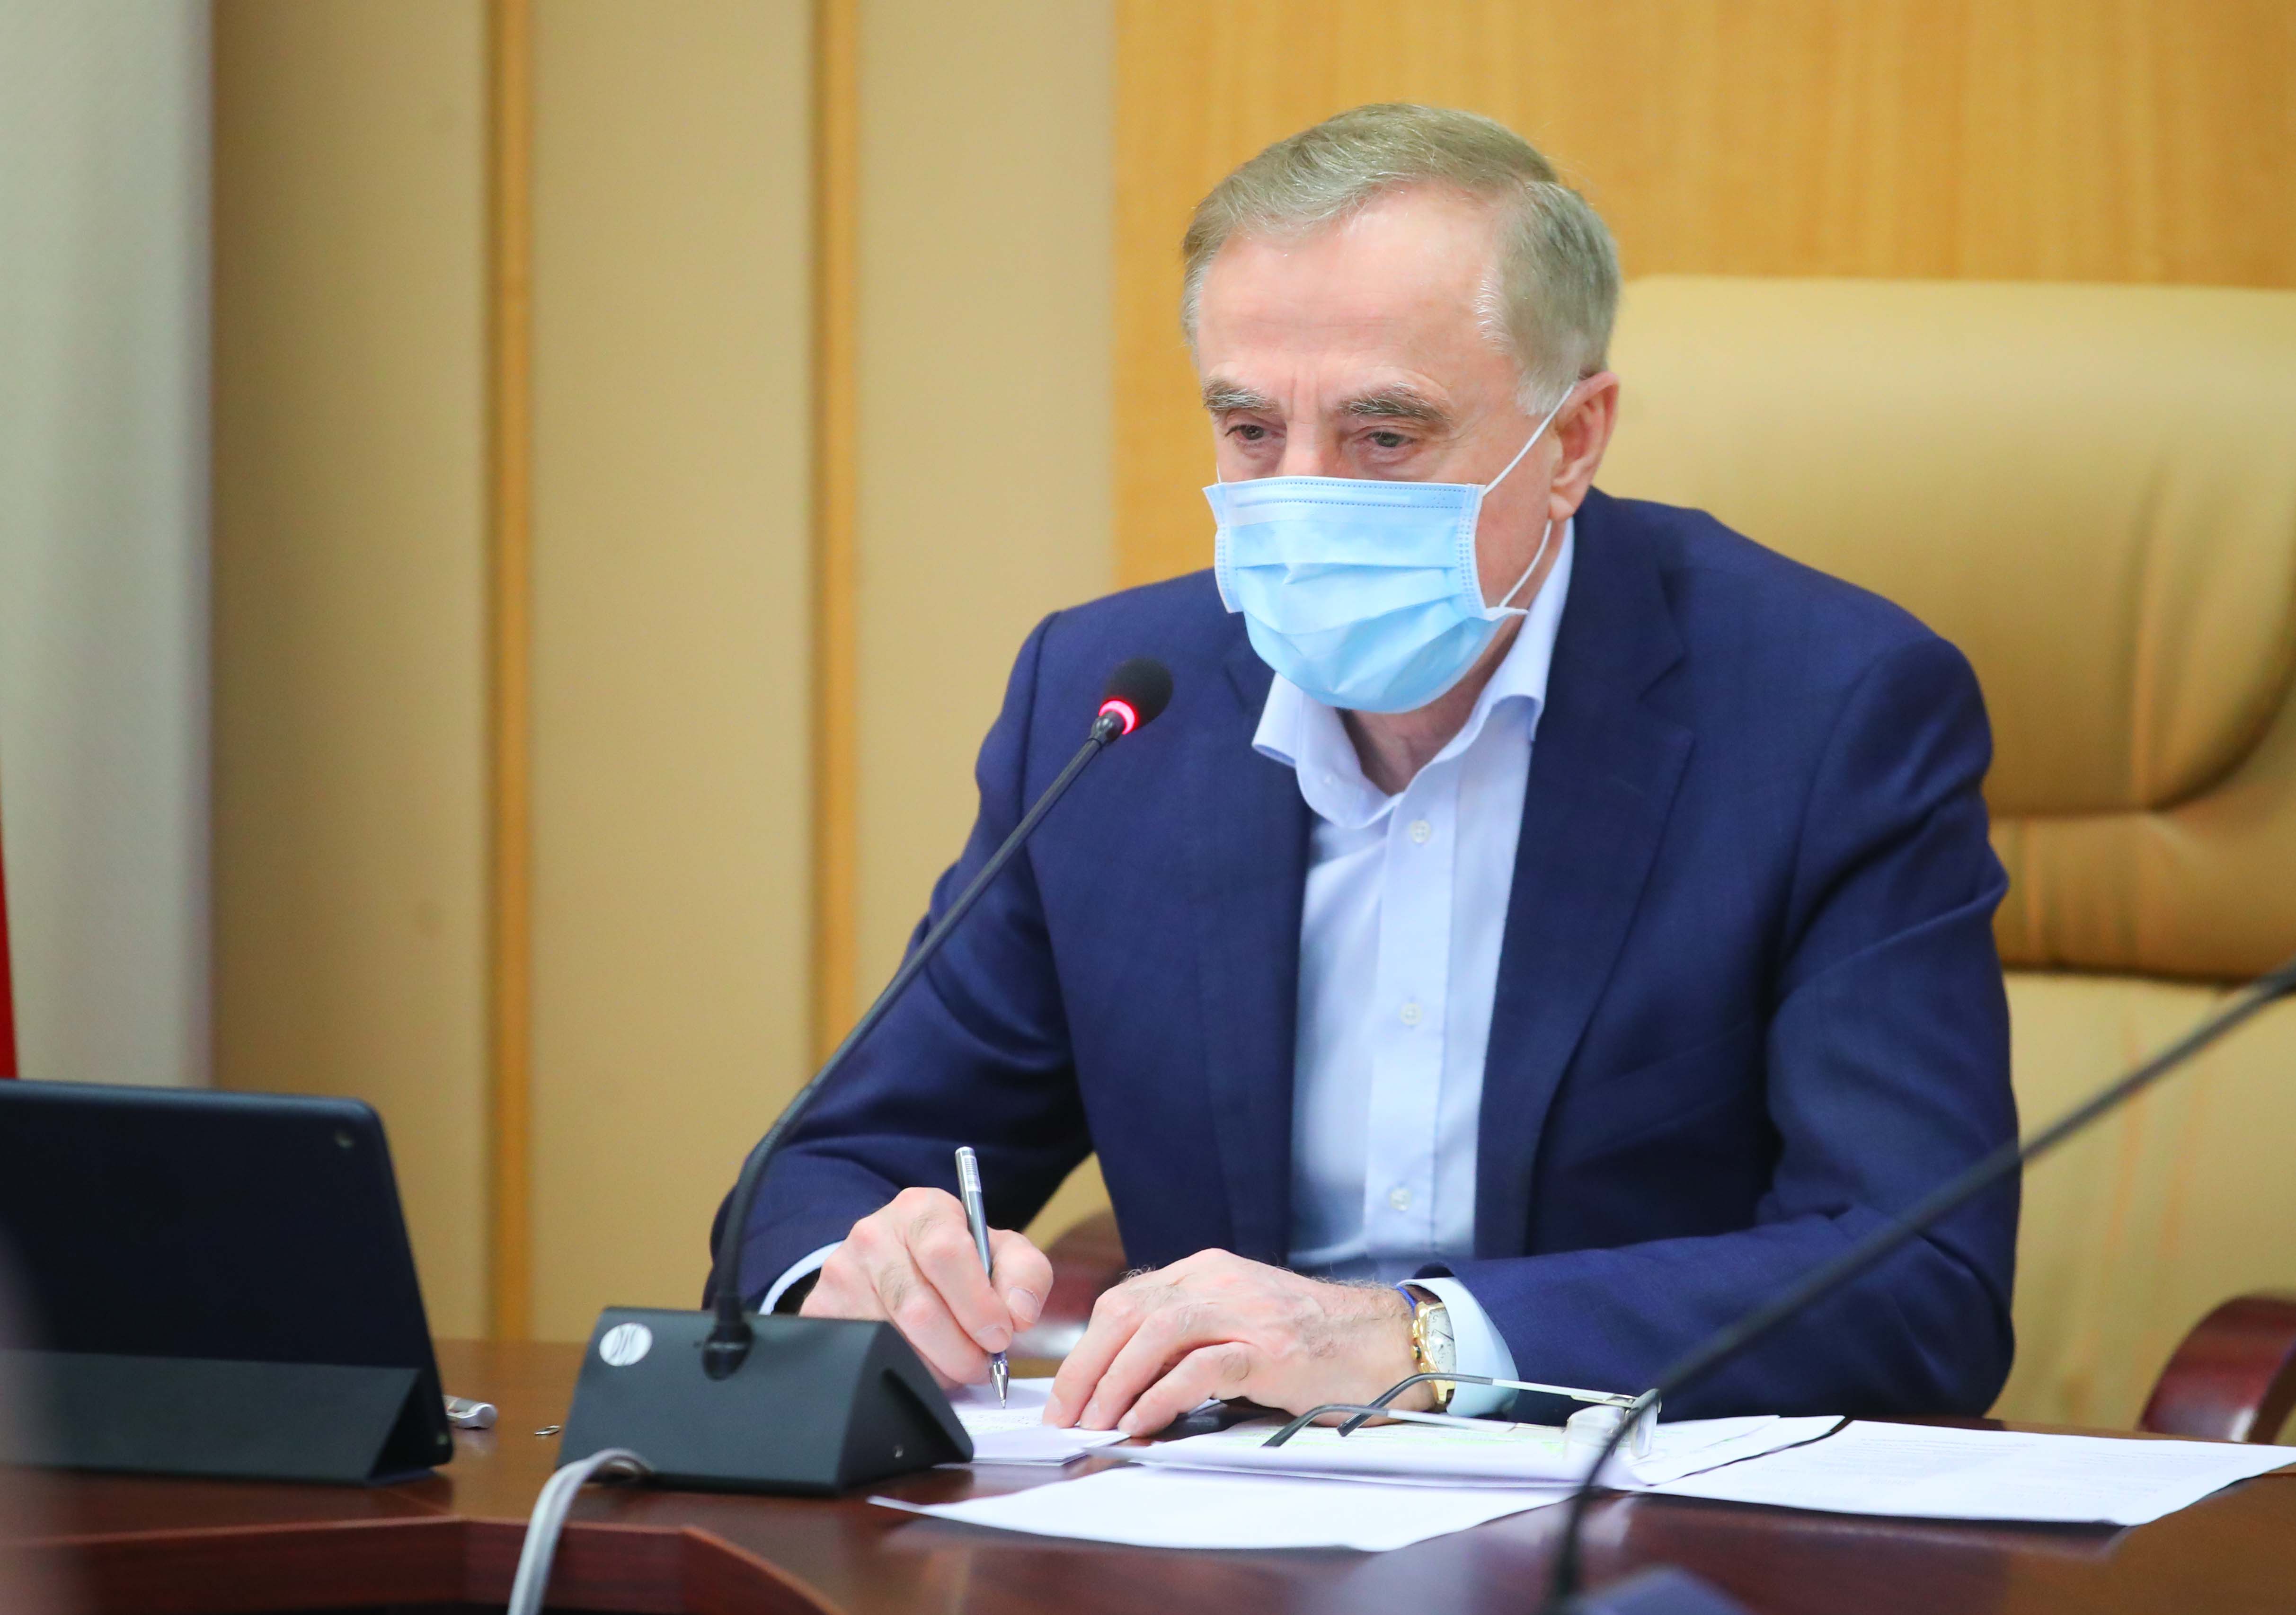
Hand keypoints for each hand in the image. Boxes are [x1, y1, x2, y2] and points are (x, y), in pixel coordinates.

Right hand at [799, 1186, 1052, 1387]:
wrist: (895, 1263)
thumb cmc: (959, 1261)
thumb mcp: (1001, 1253)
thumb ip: (1026, 1275)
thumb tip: (1020, 1313)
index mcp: (922, 1209)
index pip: (947, 1253)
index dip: (978, 1303)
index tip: (1001, 1334)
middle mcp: (873, 1233)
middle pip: (918, 1307)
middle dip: (961, 1349)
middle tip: (983, 1364)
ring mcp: (840, 1272)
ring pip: (892, 1339)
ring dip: (934, 1366)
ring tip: (953, 1361)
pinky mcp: (820, 1309)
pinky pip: (864, 1355)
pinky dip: (900, 1370)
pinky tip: (918, 1361)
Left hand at [1043, 1249, 1427, 1435]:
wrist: (1384, 1342)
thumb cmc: (1310, 1341)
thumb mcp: (1239, 1321)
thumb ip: (1189, 1335)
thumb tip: (1125, 1381)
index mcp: (1206, 1270)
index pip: (1125, 1301)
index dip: (1086, 1348)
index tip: (1067, 1394)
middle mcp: (1219, 1280)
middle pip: (1127, 1314)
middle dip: (1085, 1368)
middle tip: (1065, 1416)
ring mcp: (1245, 1311)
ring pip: (1155, 1334)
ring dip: (1114, 1383)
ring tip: (1096, 1423)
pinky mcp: (1270, 1348)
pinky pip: (1201, 1367)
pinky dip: (1162, 1395)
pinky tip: (1142, 1421)